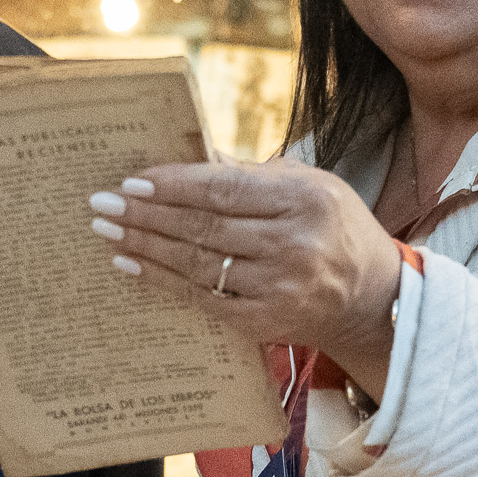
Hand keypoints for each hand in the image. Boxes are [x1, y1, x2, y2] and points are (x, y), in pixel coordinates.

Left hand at [87, 160, 403, 399]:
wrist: (374, 298)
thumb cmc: (336, 228)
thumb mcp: (310, 185)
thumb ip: (252, 173)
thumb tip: (194, 154)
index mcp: (305, 200)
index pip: (225, 190)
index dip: (174, 186)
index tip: (132, 181)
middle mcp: (293, 246)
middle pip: (204, 228)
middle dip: (146, 215)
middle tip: (103, 204)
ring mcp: (278, 288)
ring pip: (197, 265)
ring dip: (145, 247)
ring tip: (108, 231)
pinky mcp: (264, 322)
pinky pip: (201, 299)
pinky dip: (162, 281)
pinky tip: (132, 265)